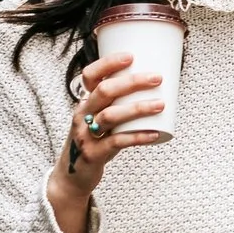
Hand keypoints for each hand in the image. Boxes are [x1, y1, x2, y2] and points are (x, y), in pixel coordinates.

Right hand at [44, 52, 166, 232]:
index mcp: (84, 102)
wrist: (72, 176)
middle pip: (105, 91)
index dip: (108, 63)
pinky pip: (117, 142)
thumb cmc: (94, 141)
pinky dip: (137, 137)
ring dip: (138, 108)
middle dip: (132, 82)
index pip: (90, 76)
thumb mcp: (98, 119)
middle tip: (157, 77)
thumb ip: (118, 105)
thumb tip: (156, 88)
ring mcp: (86, 135)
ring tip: (161, 104)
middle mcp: (82, 115)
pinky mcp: (93, 154)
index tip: (131, 56)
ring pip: (111, 116)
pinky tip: (154, 133)